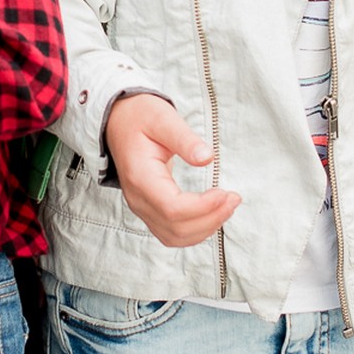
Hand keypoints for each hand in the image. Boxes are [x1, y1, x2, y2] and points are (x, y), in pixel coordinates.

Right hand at [104, 93, 240, 248]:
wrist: (119, 121)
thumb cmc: (140, 117)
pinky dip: (195, 231)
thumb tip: (207, 158)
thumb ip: (185, 139)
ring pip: (174, 237)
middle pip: (176, 228)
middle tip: (234, 199)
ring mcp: (141, 207)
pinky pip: (171, 233)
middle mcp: (138, 198)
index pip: (172, 208)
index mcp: (140, 177)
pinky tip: (212, 214)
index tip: (225, 193)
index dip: (202, 207)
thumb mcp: (163, 118)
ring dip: (205, 228)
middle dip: (210, 218)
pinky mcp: (149, 210)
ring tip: (227, 207)